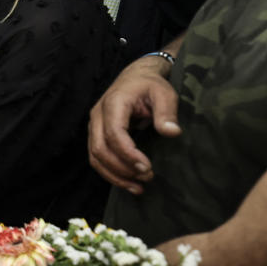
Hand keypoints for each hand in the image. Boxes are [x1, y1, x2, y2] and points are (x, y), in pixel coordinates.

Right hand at [88, 55, 181, 194]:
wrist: (135, 77)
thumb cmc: (150, 85)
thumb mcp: (164, 92)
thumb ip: (167, 111)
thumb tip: (172, 132)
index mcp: (114, 103)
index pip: (113, 133)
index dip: (128, 154)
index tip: (147, 168)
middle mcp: (98, 115)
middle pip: (100, 148)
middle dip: (122, 168)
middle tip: (147, 178)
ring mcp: (94, 125)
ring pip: (95, 156)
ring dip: (114, 175)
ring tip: (138, 188)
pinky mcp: (96, 133)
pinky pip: (96, 157)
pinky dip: (110, 173)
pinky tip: (128, 183)